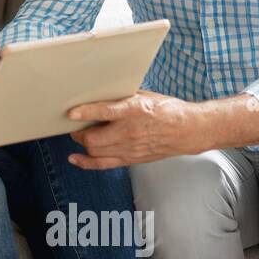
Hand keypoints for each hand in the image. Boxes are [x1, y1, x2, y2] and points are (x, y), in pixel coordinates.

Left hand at [66, 90, 204, 169]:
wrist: (188, 130)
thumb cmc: (167, 110)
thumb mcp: (144, 96)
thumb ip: (122, 97)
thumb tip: (99, 94)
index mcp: (134, 110)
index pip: (105, 112)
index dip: (85, 113)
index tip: (71, 113)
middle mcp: (130, 131)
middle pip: (94, 138)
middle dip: (78, 132)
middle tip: (74, 125)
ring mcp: (130, 148)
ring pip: (95, 151)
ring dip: (82, 143)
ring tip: (79, 136)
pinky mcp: (131, 159)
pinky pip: (103, 164)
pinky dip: (86, 162)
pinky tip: (75, 158)